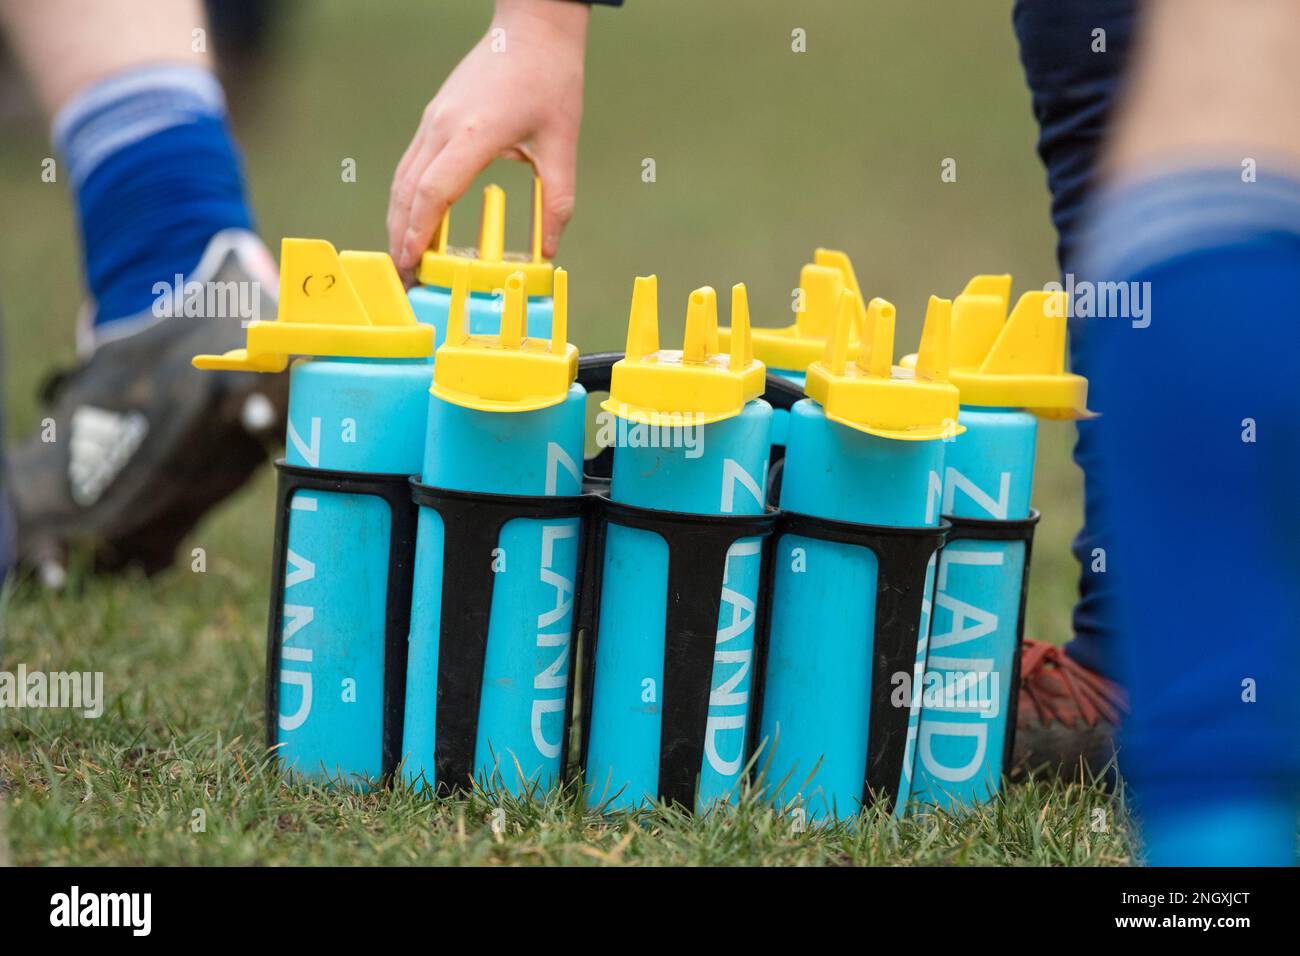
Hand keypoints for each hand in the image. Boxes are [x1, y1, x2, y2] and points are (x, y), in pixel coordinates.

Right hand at [388, 0, 588, 283]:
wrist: (532, 31)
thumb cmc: (550, 80)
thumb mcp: (562, 146)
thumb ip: (557, 201)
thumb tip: (551, 248)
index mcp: (474, 132)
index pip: (434, 191)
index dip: (419, 231)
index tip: (412, 263)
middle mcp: (444, 126)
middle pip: (407, 190)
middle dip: (401, 236)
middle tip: (402, 276)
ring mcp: (433, 120)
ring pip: (403, 178)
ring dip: (399, 219)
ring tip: (403, 257)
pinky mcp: (434, 119)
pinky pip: (411, 165)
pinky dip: (407, 198)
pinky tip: (414, 222)